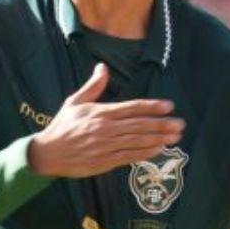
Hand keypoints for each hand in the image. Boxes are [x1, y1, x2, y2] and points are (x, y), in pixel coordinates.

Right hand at [28, 64, 183, 177]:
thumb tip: (102, 67)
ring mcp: (107, 146)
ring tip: (176, 136)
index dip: (152, 106)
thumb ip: (93, 86)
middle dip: (162, 124)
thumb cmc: (62, 126)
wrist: (49, 153)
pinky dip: (146, 153)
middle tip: (180, 123)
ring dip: (159, 138)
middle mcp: (107, 128)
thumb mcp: (74, 102)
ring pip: (138, 141)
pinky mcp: (106, 161)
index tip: (169, 106)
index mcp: (101, 113)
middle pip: (140, 125)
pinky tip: (159, 149)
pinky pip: (130, 156)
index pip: (132, 107)